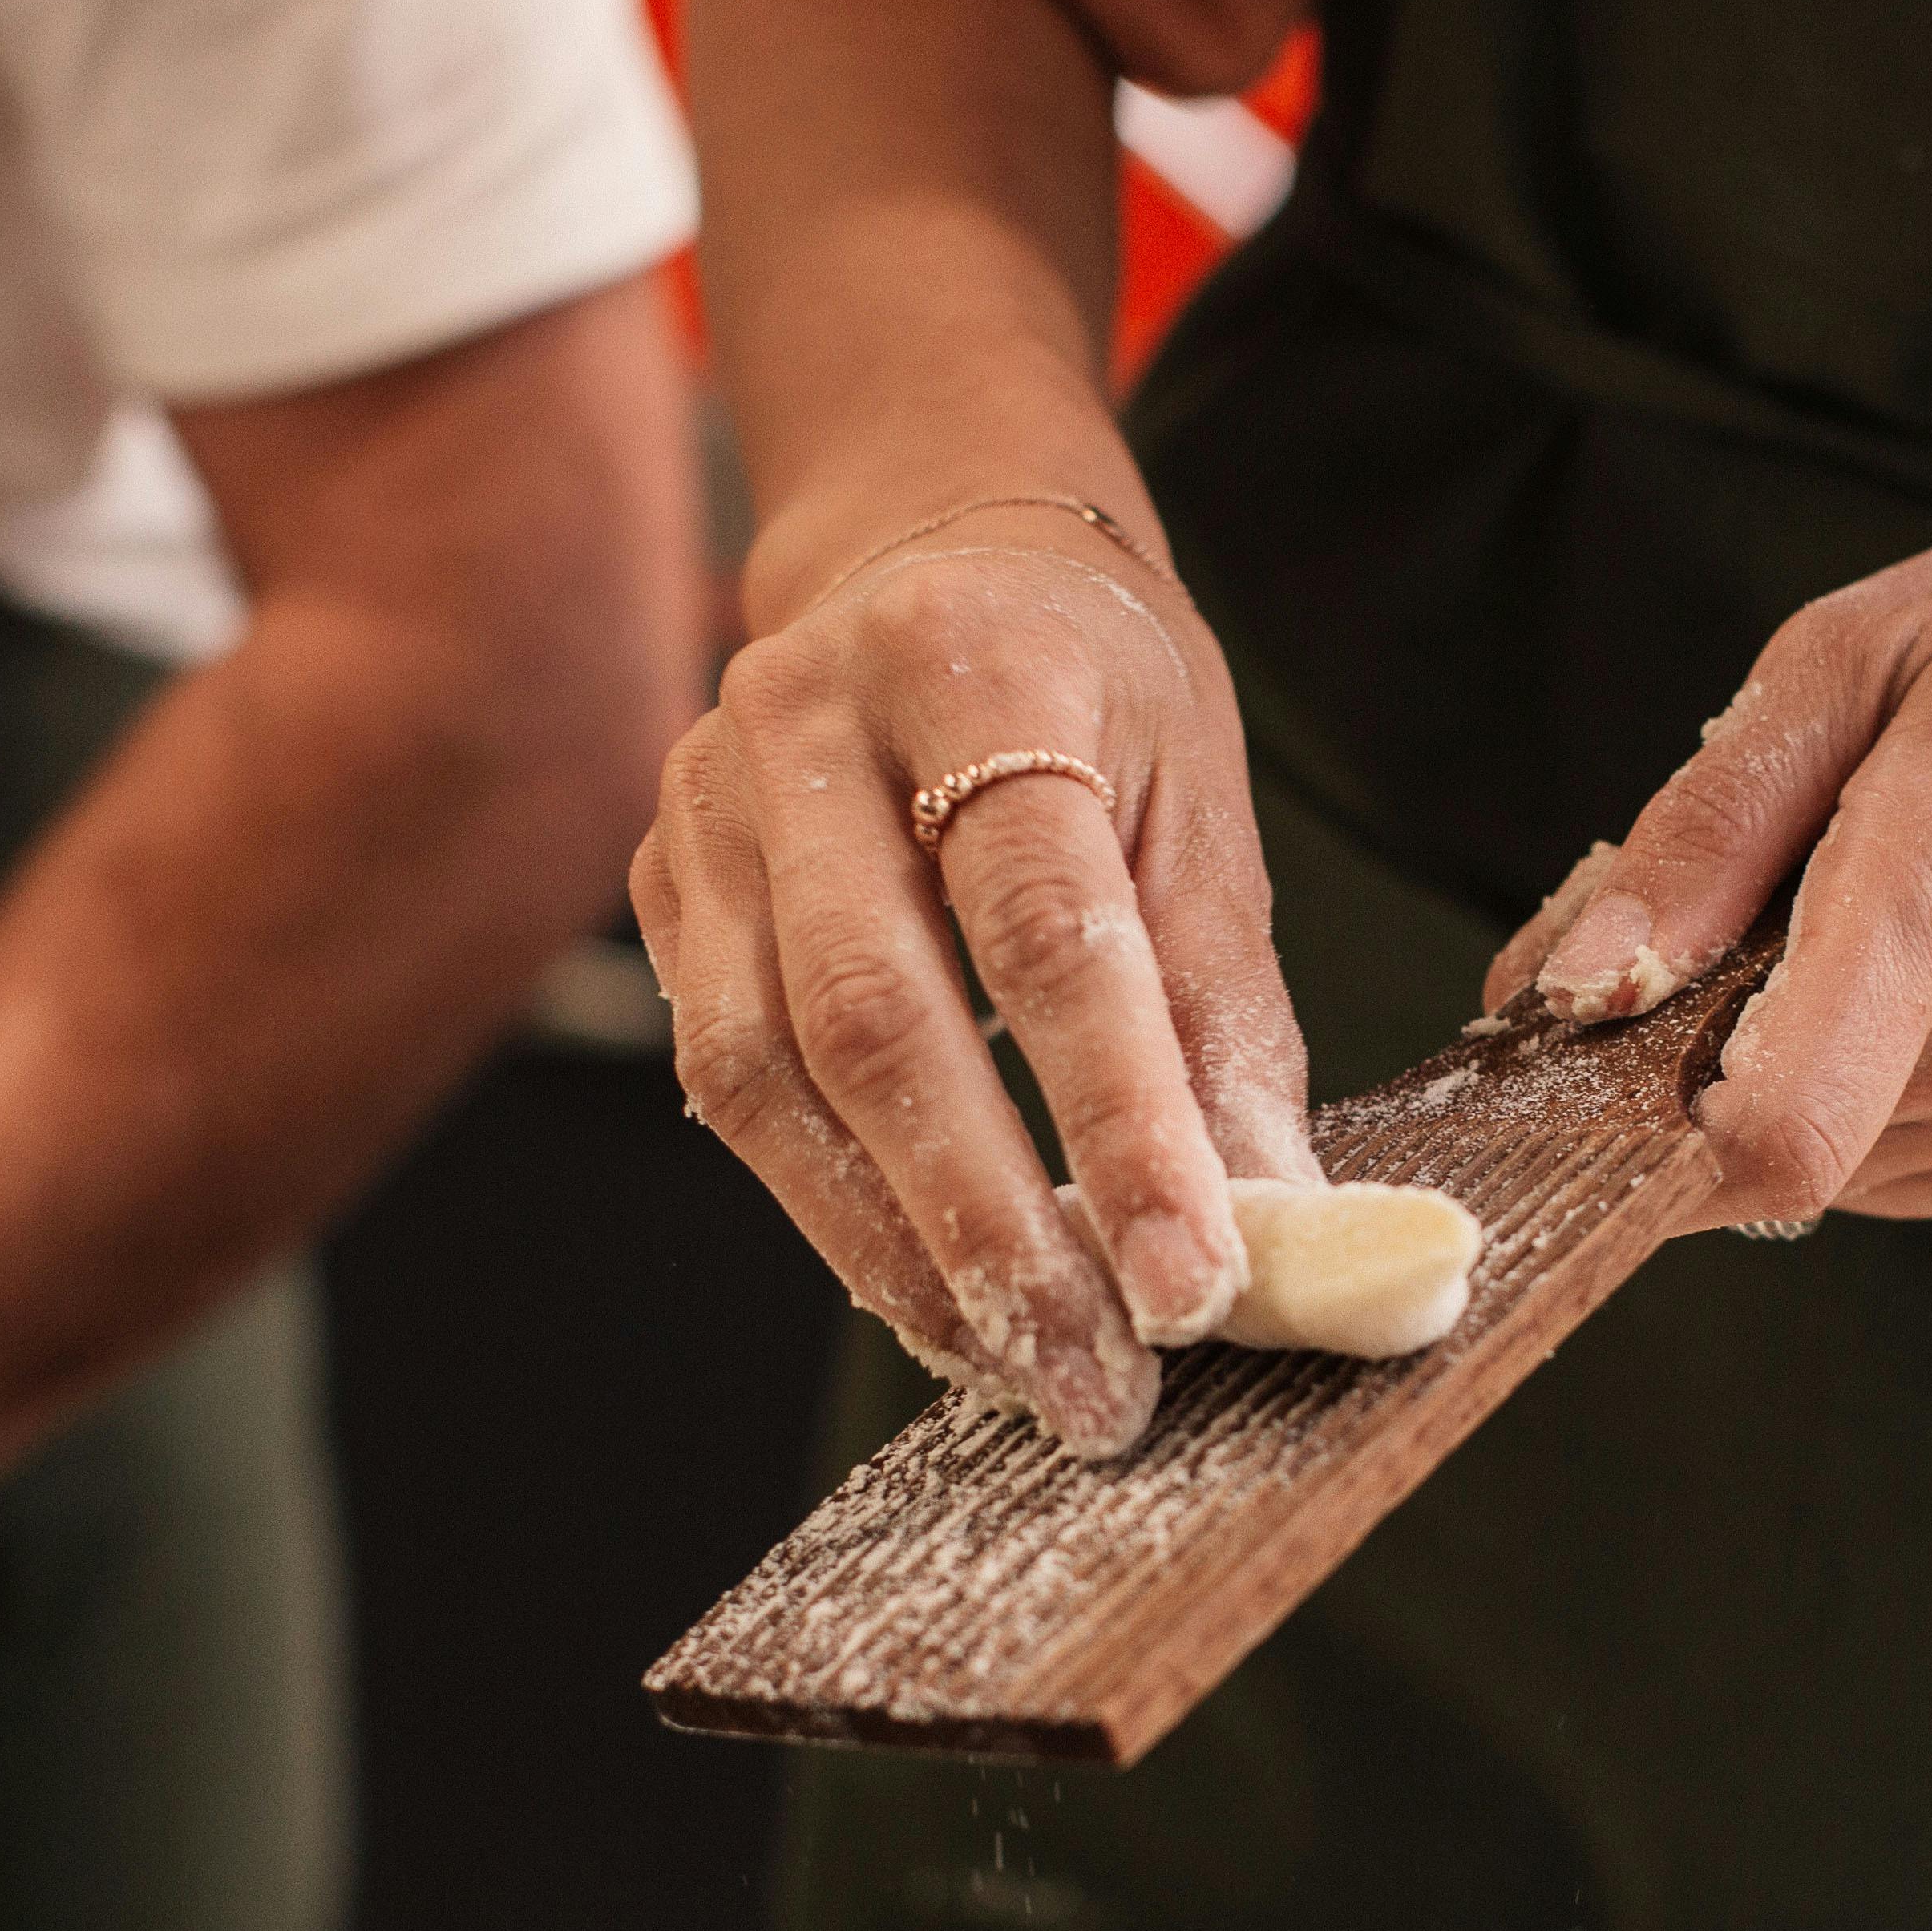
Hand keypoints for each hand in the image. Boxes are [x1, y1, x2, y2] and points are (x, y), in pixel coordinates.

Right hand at [631, 529, 1316, 1454]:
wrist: (929, 547)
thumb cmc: (1093, 684)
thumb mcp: (1199, 802)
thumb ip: (1222, 1013)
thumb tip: (1273, 1225)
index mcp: (980, 666)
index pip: (1047, 927)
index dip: (1121, 1122)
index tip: (1196, 1283)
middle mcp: (810, 722)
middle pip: (879, 1018)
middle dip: (991, 1228)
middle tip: (1100, 1383)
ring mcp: (707, 801)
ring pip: (770, 1073)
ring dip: (896, 1248)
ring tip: (1019, 1364)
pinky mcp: (659, 882)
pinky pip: (724, 1080)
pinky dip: (830, 1204)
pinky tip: (924, 1284)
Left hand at [1485, 488, 1931, 1226]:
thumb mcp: (1855, 651)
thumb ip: (1700, 827)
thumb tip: (1563, 983)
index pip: (1765, 1137)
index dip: (1636, 1126)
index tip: (1594, 1040)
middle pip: (1751, 1145)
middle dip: (1688, 1051)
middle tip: (1735, 907)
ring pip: (1814, 1164)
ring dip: (1775, 1067)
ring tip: (1851, 914)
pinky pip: (1889, 1166)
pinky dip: (1855, 1088)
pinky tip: (1919, 970)